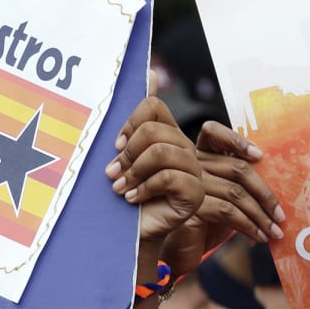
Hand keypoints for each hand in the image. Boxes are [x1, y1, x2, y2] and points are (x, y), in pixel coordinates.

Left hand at [105, 97, 205, 271]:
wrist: (126, 236)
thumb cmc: (121, 197)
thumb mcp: (121, 156)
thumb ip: (134, 120)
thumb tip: (150, 71)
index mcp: (168, 138)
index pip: (153, 108)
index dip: (131, 123)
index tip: (117, 145)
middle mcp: (184, 151)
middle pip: (154, 130)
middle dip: (128, 152)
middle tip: (114, 173)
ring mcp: (193, 172)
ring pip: (160, 151)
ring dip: (133, 172)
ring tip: (121, 188)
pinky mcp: (195, 195)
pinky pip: (169, 177)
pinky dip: (144, 188)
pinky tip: (133, 199)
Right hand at [170, 122, 285, 273]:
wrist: (183, 250)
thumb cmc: (209, 223)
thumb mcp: (228, 198)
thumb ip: (244, 183)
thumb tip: (283, 186)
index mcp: (201, 156)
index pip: (213, 133)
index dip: (236, 140)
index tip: (259, 156)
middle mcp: (191, 166)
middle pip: (237, 168)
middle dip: (265, 194)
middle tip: (280, 216)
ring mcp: (187, 186)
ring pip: (235, 192)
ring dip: (260, 215)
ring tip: (273, 231)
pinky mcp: (188, 207)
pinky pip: (226, 211)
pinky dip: (248, 226)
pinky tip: (258, 237)